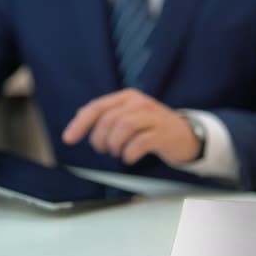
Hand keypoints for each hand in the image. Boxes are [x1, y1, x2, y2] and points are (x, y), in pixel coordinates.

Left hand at [62, 88, 199, 164]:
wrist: (186, 136)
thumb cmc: (152, 128)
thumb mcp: (129, 116)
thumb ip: (107, 116)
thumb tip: (79, 119)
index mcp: (127, 97)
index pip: (97, 107)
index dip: (80, 124)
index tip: (68, 139)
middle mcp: (139, 103)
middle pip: (109, 119)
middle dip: (100, 139)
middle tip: (104, 149)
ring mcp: (153, 117)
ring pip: (123, 127)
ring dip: (114, 145)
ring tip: (118, 152)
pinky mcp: (163, 134)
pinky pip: (140, 143)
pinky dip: (129, 153)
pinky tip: (130, 157)